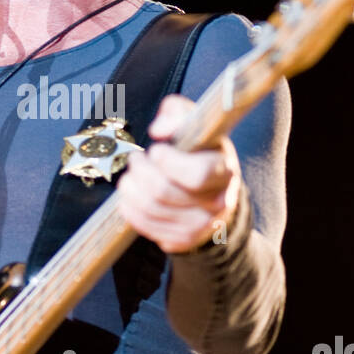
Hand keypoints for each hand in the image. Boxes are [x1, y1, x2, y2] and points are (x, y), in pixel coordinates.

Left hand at [117, 93, 242, 253]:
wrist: (216, 193)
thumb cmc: (201, 154)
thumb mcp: (196, 125)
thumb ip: (176, 114)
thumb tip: (158, 130)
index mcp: (224, 171)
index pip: (196, 173)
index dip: (168, 161)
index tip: (155, 150)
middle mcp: (217, 202)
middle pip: (164, 192)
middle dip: (140, 172)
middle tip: (135, 160)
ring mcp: (201, 225)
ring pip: (151, 209)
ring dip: (130, 189)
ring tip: (129, 176)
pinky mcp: (183, 239)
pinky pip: (146, 227)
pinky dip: (130, 210)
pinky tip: (129, 197)